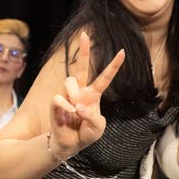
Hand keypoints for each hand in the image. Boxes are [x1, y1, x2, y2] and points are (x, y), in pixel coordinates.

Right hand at [48, 32, 124, 157]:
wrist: (71, 144)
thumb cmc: (86, 133)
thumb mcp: (98, 127)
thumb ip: (93, 117)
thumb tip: (78, 106)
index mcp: (93, 95)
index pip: (105, 77)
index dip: (114, 65)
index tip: (123, 52)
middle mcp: (80, 91)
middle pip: (82, 67)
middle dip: (83, 51)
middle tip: (84, 34)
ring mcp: (67, 96)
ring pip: (70, 81)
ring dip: (75, 95)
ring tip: (76, 110)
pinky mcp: (56, 103)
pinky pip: (59, 97)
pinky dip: (66, 105)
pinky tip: (70, 112)